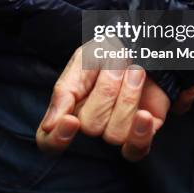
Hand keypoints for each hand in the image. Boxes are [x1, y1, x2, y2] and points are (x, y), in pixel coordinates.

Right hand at [36, 44, 169, 161]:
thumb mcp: (81, 62)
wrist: (141, 45)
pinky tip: (143, 114)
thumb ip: (64, 91)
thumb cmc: (107, 53)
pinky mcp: (142, 133)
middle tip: (116, 64)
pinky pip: (138, 147)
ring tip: (135, 71)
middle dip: (106, 90)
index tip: (70, 120)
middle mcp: (91, 125)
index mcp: (69, 110)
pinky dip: (141, 132)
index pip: (50, 142)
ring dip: (128, 97)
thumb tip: (49, 126)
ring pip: (115, 134)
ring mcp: (116, 131)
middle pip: (90, 127)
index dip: (57, 139)